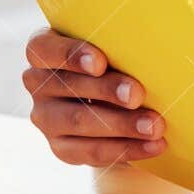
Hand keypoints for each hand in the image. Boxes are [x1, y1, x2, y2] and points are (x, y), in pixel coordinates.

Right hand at [22, 28, 166, 166]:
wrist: (120, 100)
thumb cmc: (117, 58)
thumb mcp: (113, 45)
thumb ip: (121, 42)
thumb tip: (157, 43)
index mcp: (44, 50)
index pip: (42, 49)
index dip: (70, 55)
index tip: (100, 63)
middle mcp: (37, 83)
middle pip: (66, 86)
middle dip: (106, 90)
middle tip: (138, 95)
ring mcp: (46, 117)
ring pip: (79, 121)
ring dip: (121, 125)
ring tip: (154, 126)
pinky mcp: (61, 147)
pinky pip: (92, 151)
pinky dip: (127, 148)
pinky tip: (153, 145)